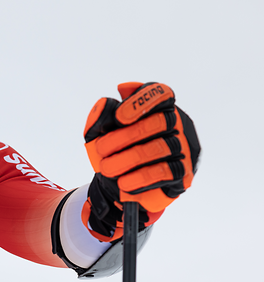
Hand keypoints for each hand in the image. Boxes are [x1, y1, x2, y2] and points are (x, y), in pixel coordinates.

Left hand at [81, 82, 199, 240]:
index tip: (118, 117)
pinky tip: (123, 182)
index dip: (142, 101)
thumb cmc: (111, 152)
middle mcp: (176, 126)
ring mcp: (183, 150)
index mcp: (157, 109)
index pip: (161, 93)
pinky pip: (165, 172)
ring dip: (128, 159)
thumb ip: (99, 117)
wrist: (115, 188)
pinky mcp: (182, 174)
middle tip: (101, 149)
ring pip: (160, 148)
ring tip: (107, 168)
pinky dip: (140, 177)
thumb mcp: (97, 133)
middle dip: (126, 136)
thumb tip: (106, 103)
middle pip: (161, 121)